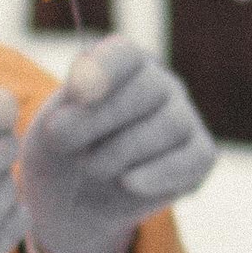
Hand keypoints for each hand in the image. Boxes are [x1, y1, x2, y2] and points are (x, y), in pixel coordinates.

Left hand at [20, 36, 215, 252]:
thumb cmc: (64, 150)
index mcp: (123, 64)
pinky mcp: (199, 154)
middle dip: (102, 119)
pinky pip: (193, 158)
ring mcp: (184, 117)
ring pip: (170, 124)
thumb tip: (83, 81)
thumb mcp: (52, 124)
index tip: (77, 93)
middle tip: (63, 142)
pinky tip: (128, 183)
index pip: (125, 54)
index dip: (104, 70)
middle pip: (149, 89)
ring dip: (124, 150)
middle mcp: (160, 83)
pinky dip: (160, 173)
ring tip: (90, 168)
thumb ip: (67, 102)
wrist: (76, 198)